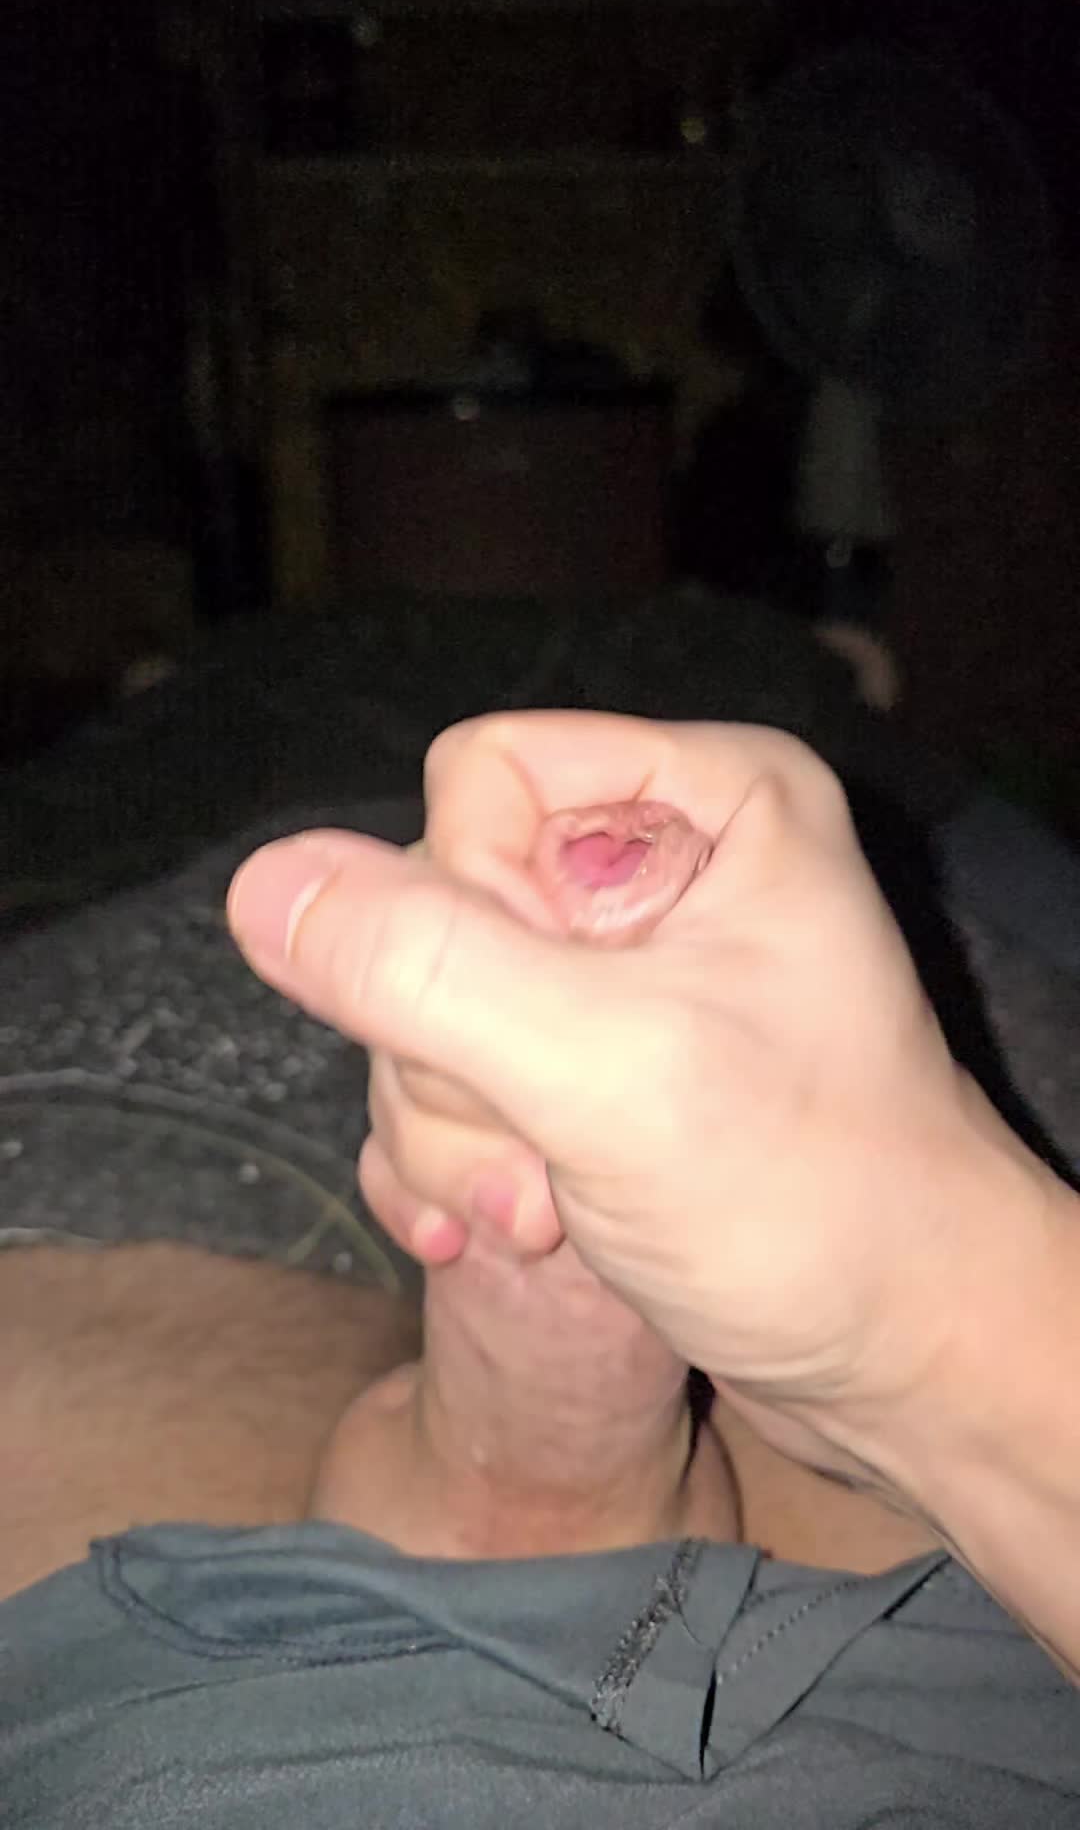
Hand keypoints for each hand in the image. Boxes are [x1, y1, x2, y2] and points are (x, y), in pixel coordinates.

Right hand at [227, 712, 1064, 1461]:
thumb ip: (423, 970)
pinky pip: (456, 1073)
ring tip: (540, 1214)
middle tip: (543, 1157)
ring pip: (426, 1003)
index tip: (546, 1032)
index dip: (469, 912)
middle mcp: (665, 864)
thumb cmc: (814, 1203)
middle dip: (456, 1055)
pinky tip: (502, 1235)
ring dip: (457, 1131)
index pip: (480, 781)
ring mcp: (626, 970)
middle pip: (437, 901)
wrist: (906, 1361)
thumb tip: (259, 885)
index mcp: (707, 799)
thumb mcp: (606, 1072)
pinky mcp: (598, 1061)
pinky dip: (458, 1161)